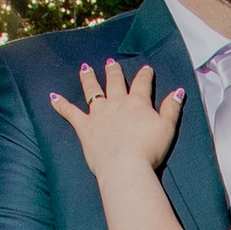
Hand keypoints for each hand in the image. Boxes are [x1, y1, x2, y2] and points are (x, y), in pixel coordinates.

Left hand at [48, 59, 185, 177]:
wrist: (125, 167)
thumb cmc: (149, 151)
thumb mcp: (167, 129)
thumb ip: (172, 109)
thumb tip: (178, 92)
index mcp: (137, 103)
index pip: (142, 83)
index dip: (145, 75)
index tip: (146, 69)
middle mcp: (116, 103)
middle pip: (115, 82)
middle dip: (114, 71)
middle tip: (111, 63)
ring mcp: (98, 114)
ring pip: (92, 90)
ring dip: (88, 78)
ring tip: (85, 68)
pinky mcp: (84, 127)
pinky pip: (70, 112)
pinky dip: (60, 104)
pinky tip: (52, 97)